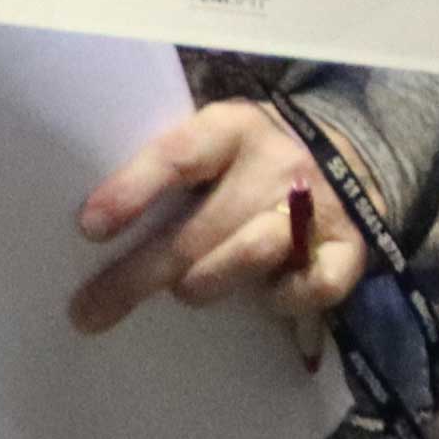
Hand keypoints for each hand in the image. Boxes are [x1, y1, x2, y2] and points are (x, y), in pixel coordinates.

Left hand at [65, 99, 369, 354]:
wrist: (346, 159)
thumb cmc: (248, 166)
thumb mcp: (211, 149)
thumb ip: (169, 176)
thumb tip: (97, 235)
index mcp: (233, 128)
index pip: (178, 156)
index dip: (133, 190)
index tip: (89, 228)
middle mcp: (278, 161)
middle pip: (201, 224)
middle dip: (139, 274)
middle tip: (91, 311)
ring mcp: (318, 205)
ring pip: (253, 250)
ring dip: (207, 280)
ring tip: (186, 292)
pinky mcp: (349, 247)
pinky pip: (315, 285)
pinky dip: (286, 299)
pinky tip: (266, 298)